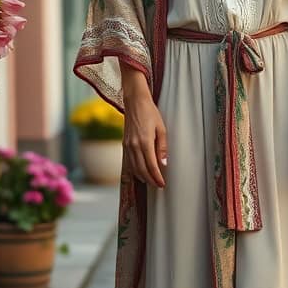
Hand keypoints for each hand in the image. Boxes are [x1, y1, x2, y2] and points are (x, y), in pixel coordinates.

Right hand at [121, 66, 166, 187]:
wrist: (134, 102)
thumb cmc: (150, 113)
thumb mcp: (161, 128)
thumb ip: (162, 147)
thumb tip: (163, 163)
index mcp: (144, 141)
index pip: (151, 166)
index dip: (157, 177)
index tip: (162, 184)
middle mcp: (134, 145)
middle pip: (141, 170)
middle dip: (150, 180)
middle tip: (158, 185)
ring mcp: (127, 145)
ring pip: (133, 168)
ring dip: (142, 177)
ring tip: (151, 181)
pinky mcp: (124, 144)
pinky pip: (128, 162)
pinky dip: (134, 170)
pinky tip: (140, 173)